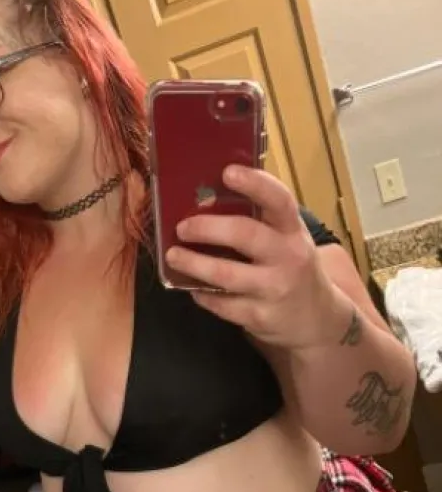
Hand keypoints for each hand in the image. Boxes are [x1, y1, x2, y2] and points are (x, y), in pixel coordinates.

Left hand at [165, 165, 349, 349]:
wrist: (318, 319)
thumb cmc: (292, 267)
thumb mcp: (288, 239)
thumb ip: (260, 220)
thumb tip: (206, 198)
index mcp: (293, 230)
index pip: (279, 200)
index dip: (254, 183)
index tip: (227, 172)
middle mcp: (288, 257)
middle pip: (245, 235)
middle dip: (207, 228)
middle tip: (182, 227)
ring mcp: (275, 289)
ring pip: (226, 274)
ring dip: (193, 264)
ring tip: (173, 256)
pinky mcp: (260, 317)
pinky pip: (222, 304)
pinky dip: (203, 295)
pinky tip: (192, 288)